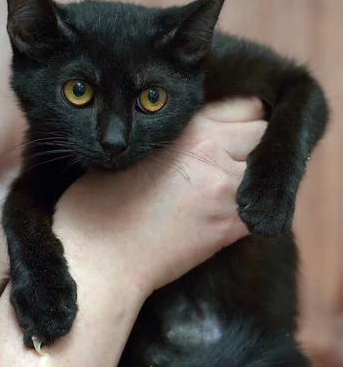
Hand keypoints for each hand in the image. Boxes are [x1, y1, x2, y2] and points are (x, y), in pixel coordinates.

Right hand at [55, 98, 265, 296]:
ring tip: (230, 182)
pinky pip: (262, 206)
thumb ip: (173, 135)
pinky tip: (229, 208)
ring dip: (254, 172)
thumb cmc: (100, 204)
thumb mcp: (134, 150)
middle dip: (252, 141)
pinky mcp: (230, 228)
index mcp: (188, 130)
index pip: (244, 108)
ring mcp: (226, 193)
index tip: (232, 127)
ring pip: (266, 169)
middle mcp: (214, 155)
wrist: (101, 258)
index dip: (239, 117)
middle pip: (261, 133)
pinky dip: (253, 203)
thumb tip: (197, 132)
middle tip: (233, 155)